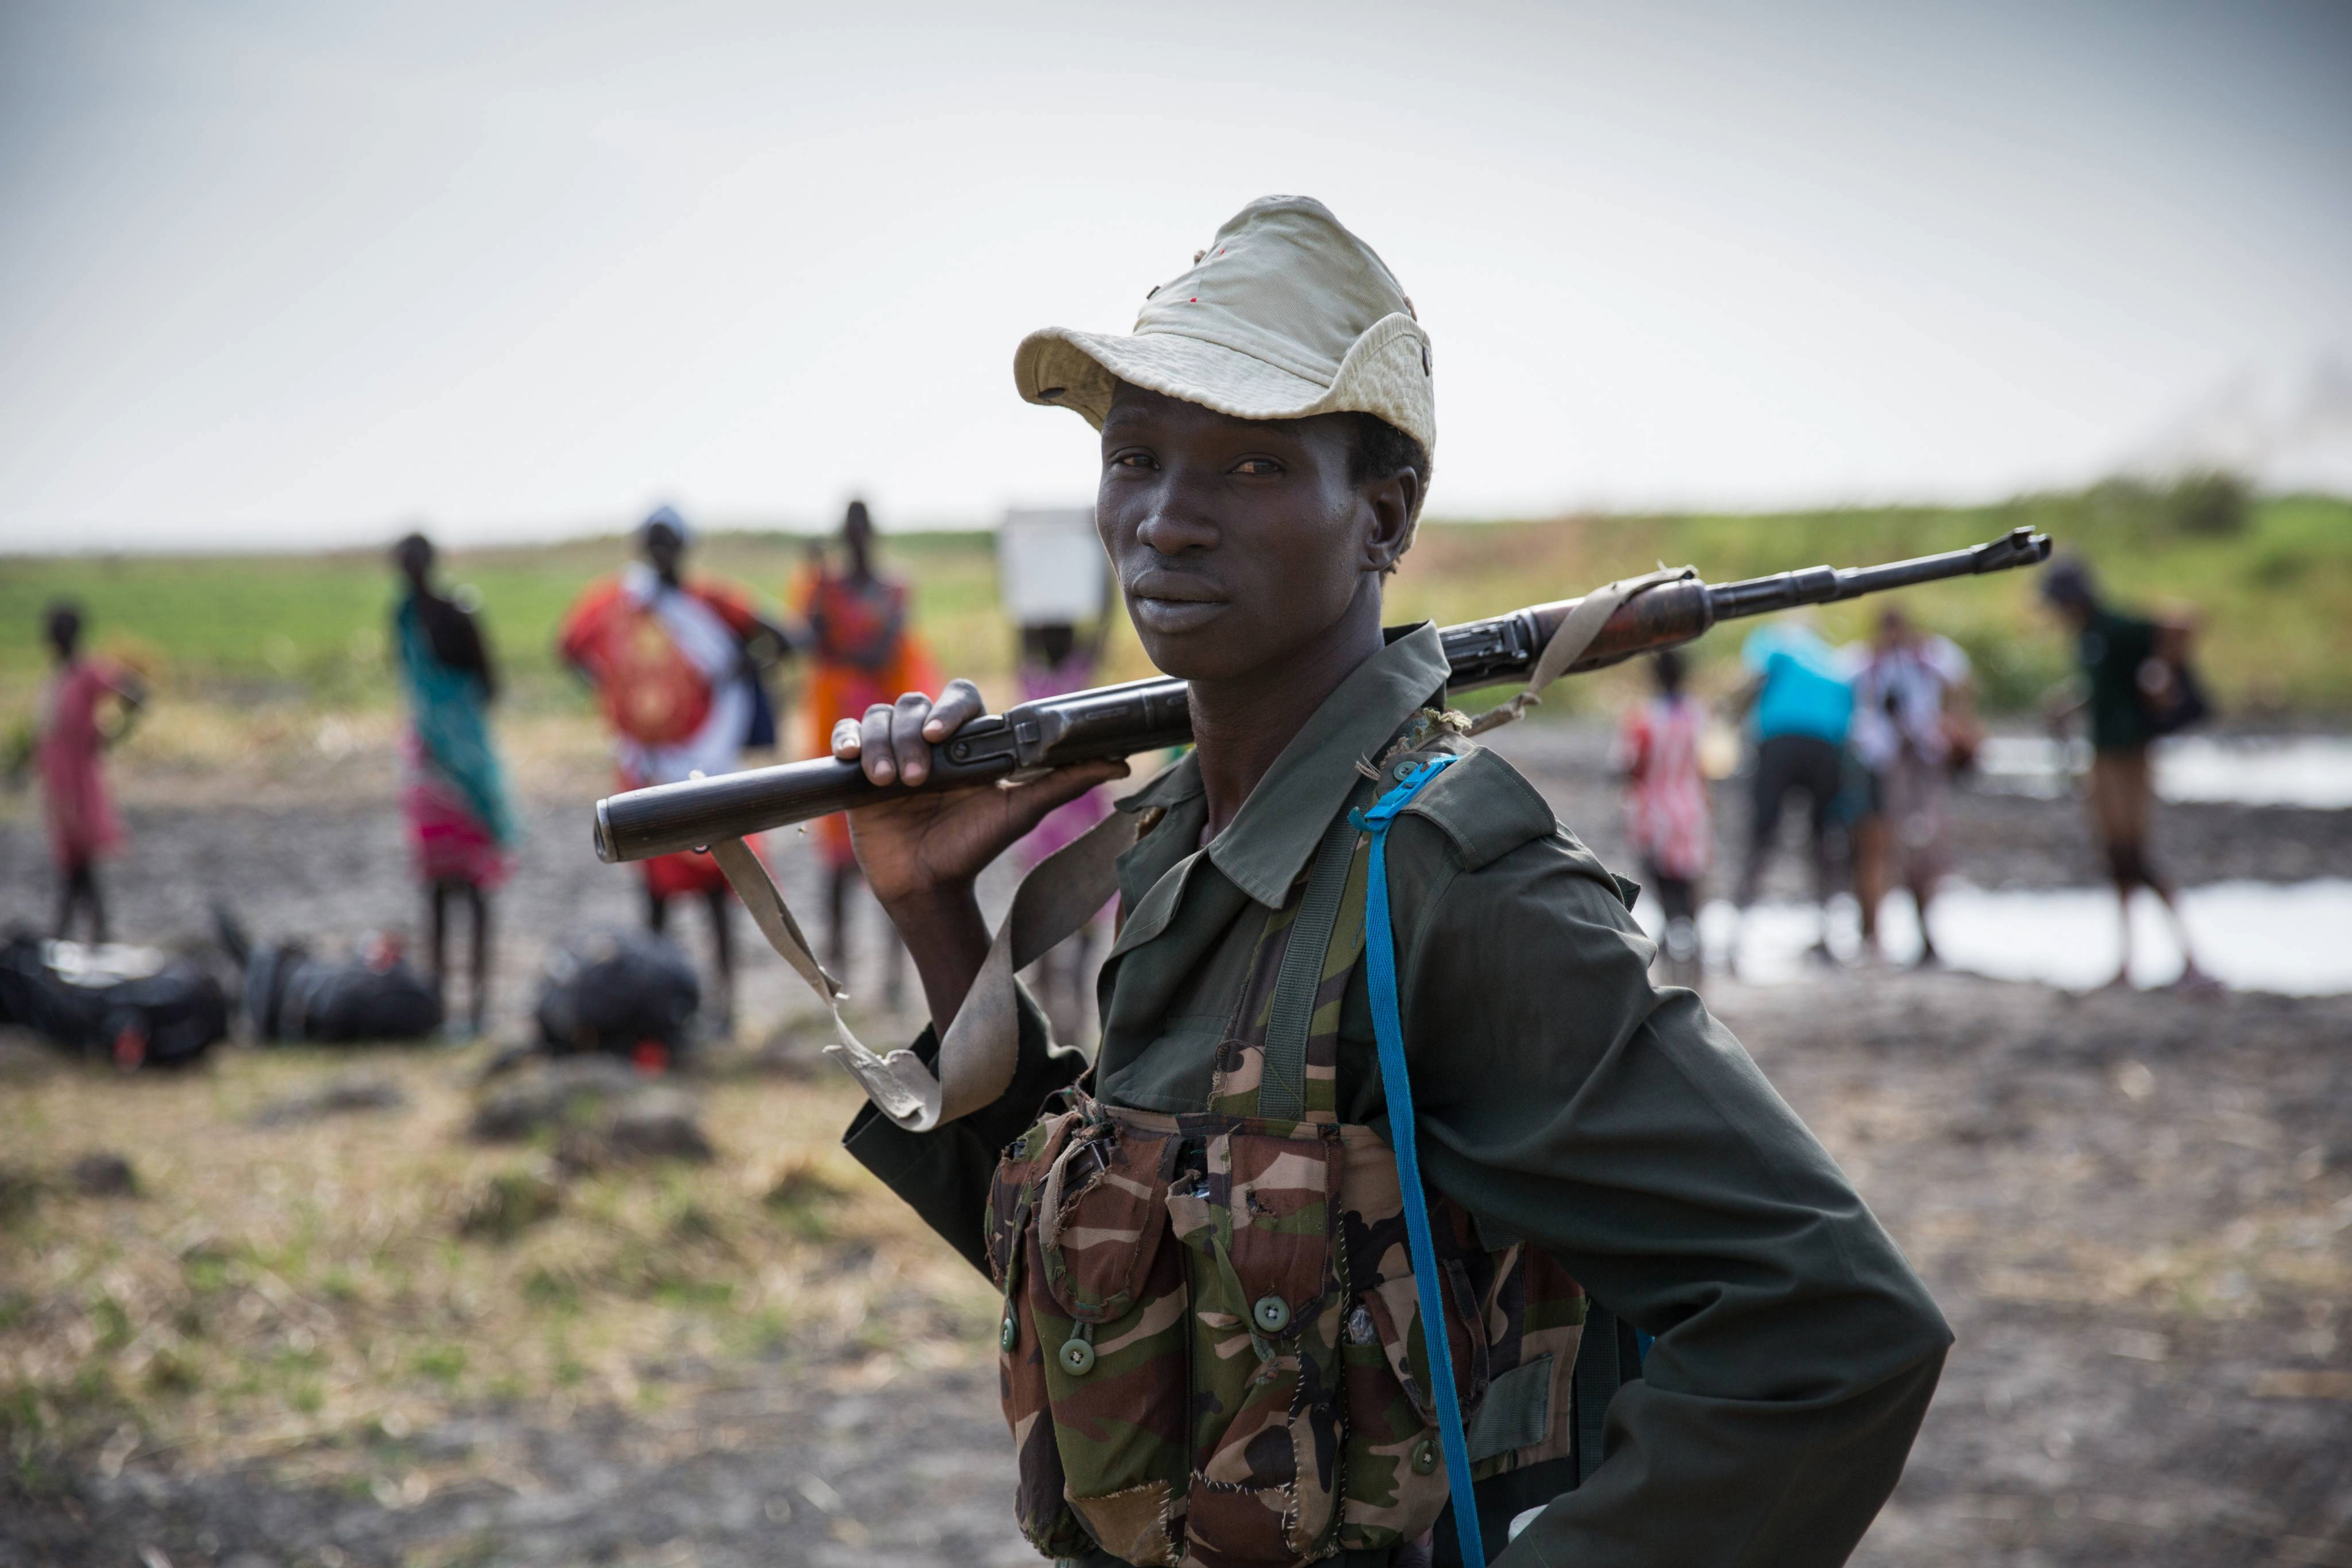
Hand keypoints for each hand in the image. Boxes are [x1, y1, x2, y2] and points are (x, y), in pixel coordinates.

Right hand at [831, 680, 1128, 911]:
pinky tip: (851, 760)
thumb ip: (1066, 782)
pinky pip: (848, 734)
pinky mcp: (860, 768)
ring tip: (889, 782)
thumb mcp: (1022, 812)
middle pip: (916, 703)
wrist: (930, 885)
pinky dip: (848, 739)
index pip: (960, 698)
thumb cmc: (976, 846)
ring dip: (882, 742)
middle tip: (918, 776)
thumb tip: (1120, 762)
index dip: (950, 709)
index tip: (944, 736)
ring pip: (881, 715)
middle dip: (913, 734)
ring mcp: (893, 749)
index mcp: (968, 742)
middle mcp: (930, 739)